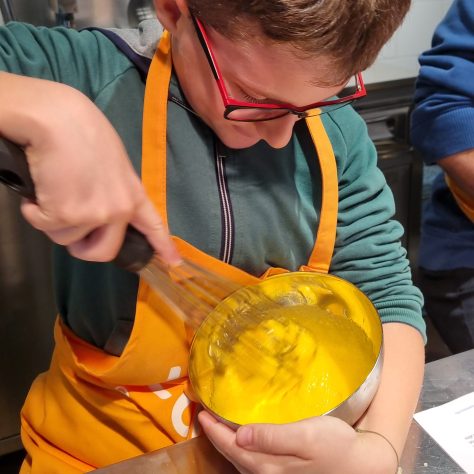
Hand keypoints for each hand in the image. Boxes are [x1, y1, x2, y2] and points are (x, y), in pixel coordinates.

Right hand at [0, 73, 178, 263]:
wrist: (59, 119)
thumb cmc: (82, 131)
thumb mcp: (112, 162)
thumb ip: (112, 188)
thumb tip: (95, 200)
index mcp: (133, 194)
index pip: (153, 225)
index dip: (162, 246)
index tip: (172, 263)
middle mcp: (119, 210)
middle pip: (103, 252)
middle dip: (83, 248)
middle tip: (70, 232)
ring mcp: (94, 215)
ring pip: (66, 238)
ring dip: (54, 219)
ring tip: (52, 188)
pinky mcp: (65, 215)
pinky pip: (43, 226)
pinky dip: (34, 211)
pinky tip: (39, 190)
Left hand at [198, 411, 397, 473]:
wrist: (361, 464)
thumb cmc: (336, 446)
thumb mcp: (306, 437)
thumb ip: (272, 437)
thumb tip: (240, 433)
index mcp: (268, 464)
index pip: (231, 445)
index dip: (213, 429)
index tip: (200, 411)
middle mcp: (267, 473)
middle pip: (232, 453)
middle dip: (215, 434)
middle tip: (203, 413)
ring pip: (240, 458)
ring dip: (225, 441)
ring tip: (216, 422)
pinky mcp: (284, 471)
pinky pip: (251, 459)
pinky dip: (240, 447)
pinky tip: (242, 436)